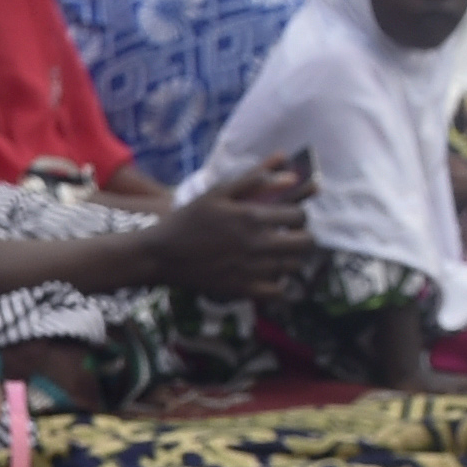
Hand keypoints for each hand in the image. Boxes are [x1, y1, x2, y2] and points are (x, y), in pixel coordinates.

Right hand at [147, 157, 314, 301]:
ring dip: (291, 259)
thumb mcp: (218, 192)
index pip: (300, 216)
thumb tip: (291, 174)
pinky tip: (269, 275)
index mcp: (253, 216)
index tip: (287, 217)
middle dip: (302, 237)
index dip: (298, 215)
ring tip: (278, 254)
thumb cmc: (189, 219)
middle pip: (305, 243)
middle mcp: (257, 243)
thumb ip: (255, 180)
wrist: (161, 254)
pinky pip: (278, 292)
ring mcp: (251, 269)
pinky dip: (280, 284)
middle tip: (288, 236)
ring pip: (295, 266)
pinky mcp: (243, 289)